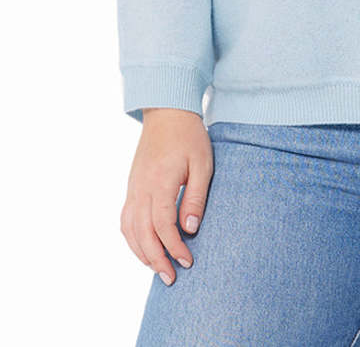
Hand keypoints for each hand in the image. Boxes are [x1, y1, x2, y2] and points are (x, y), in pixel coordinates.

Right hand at [120, 108, 213, 285]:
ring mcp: (133, 187)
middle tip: (171, 278)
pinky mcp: (131, 186)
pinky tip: (143, 248)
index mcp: (160, 182)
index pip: (163, 225)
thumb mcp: (202, 164)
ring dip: (141, 252)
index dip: (174, 247)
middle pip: (142, 233)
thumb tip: (190, 228)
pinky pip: (125, 218)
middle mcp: (141, 188)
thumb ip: (196, 197)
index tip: (188, 261)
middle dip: (156, 259)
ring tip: (157, 269)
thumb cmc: (189, 137)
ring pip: (129, 229)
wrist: (167, 112)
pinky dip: (132, 238)